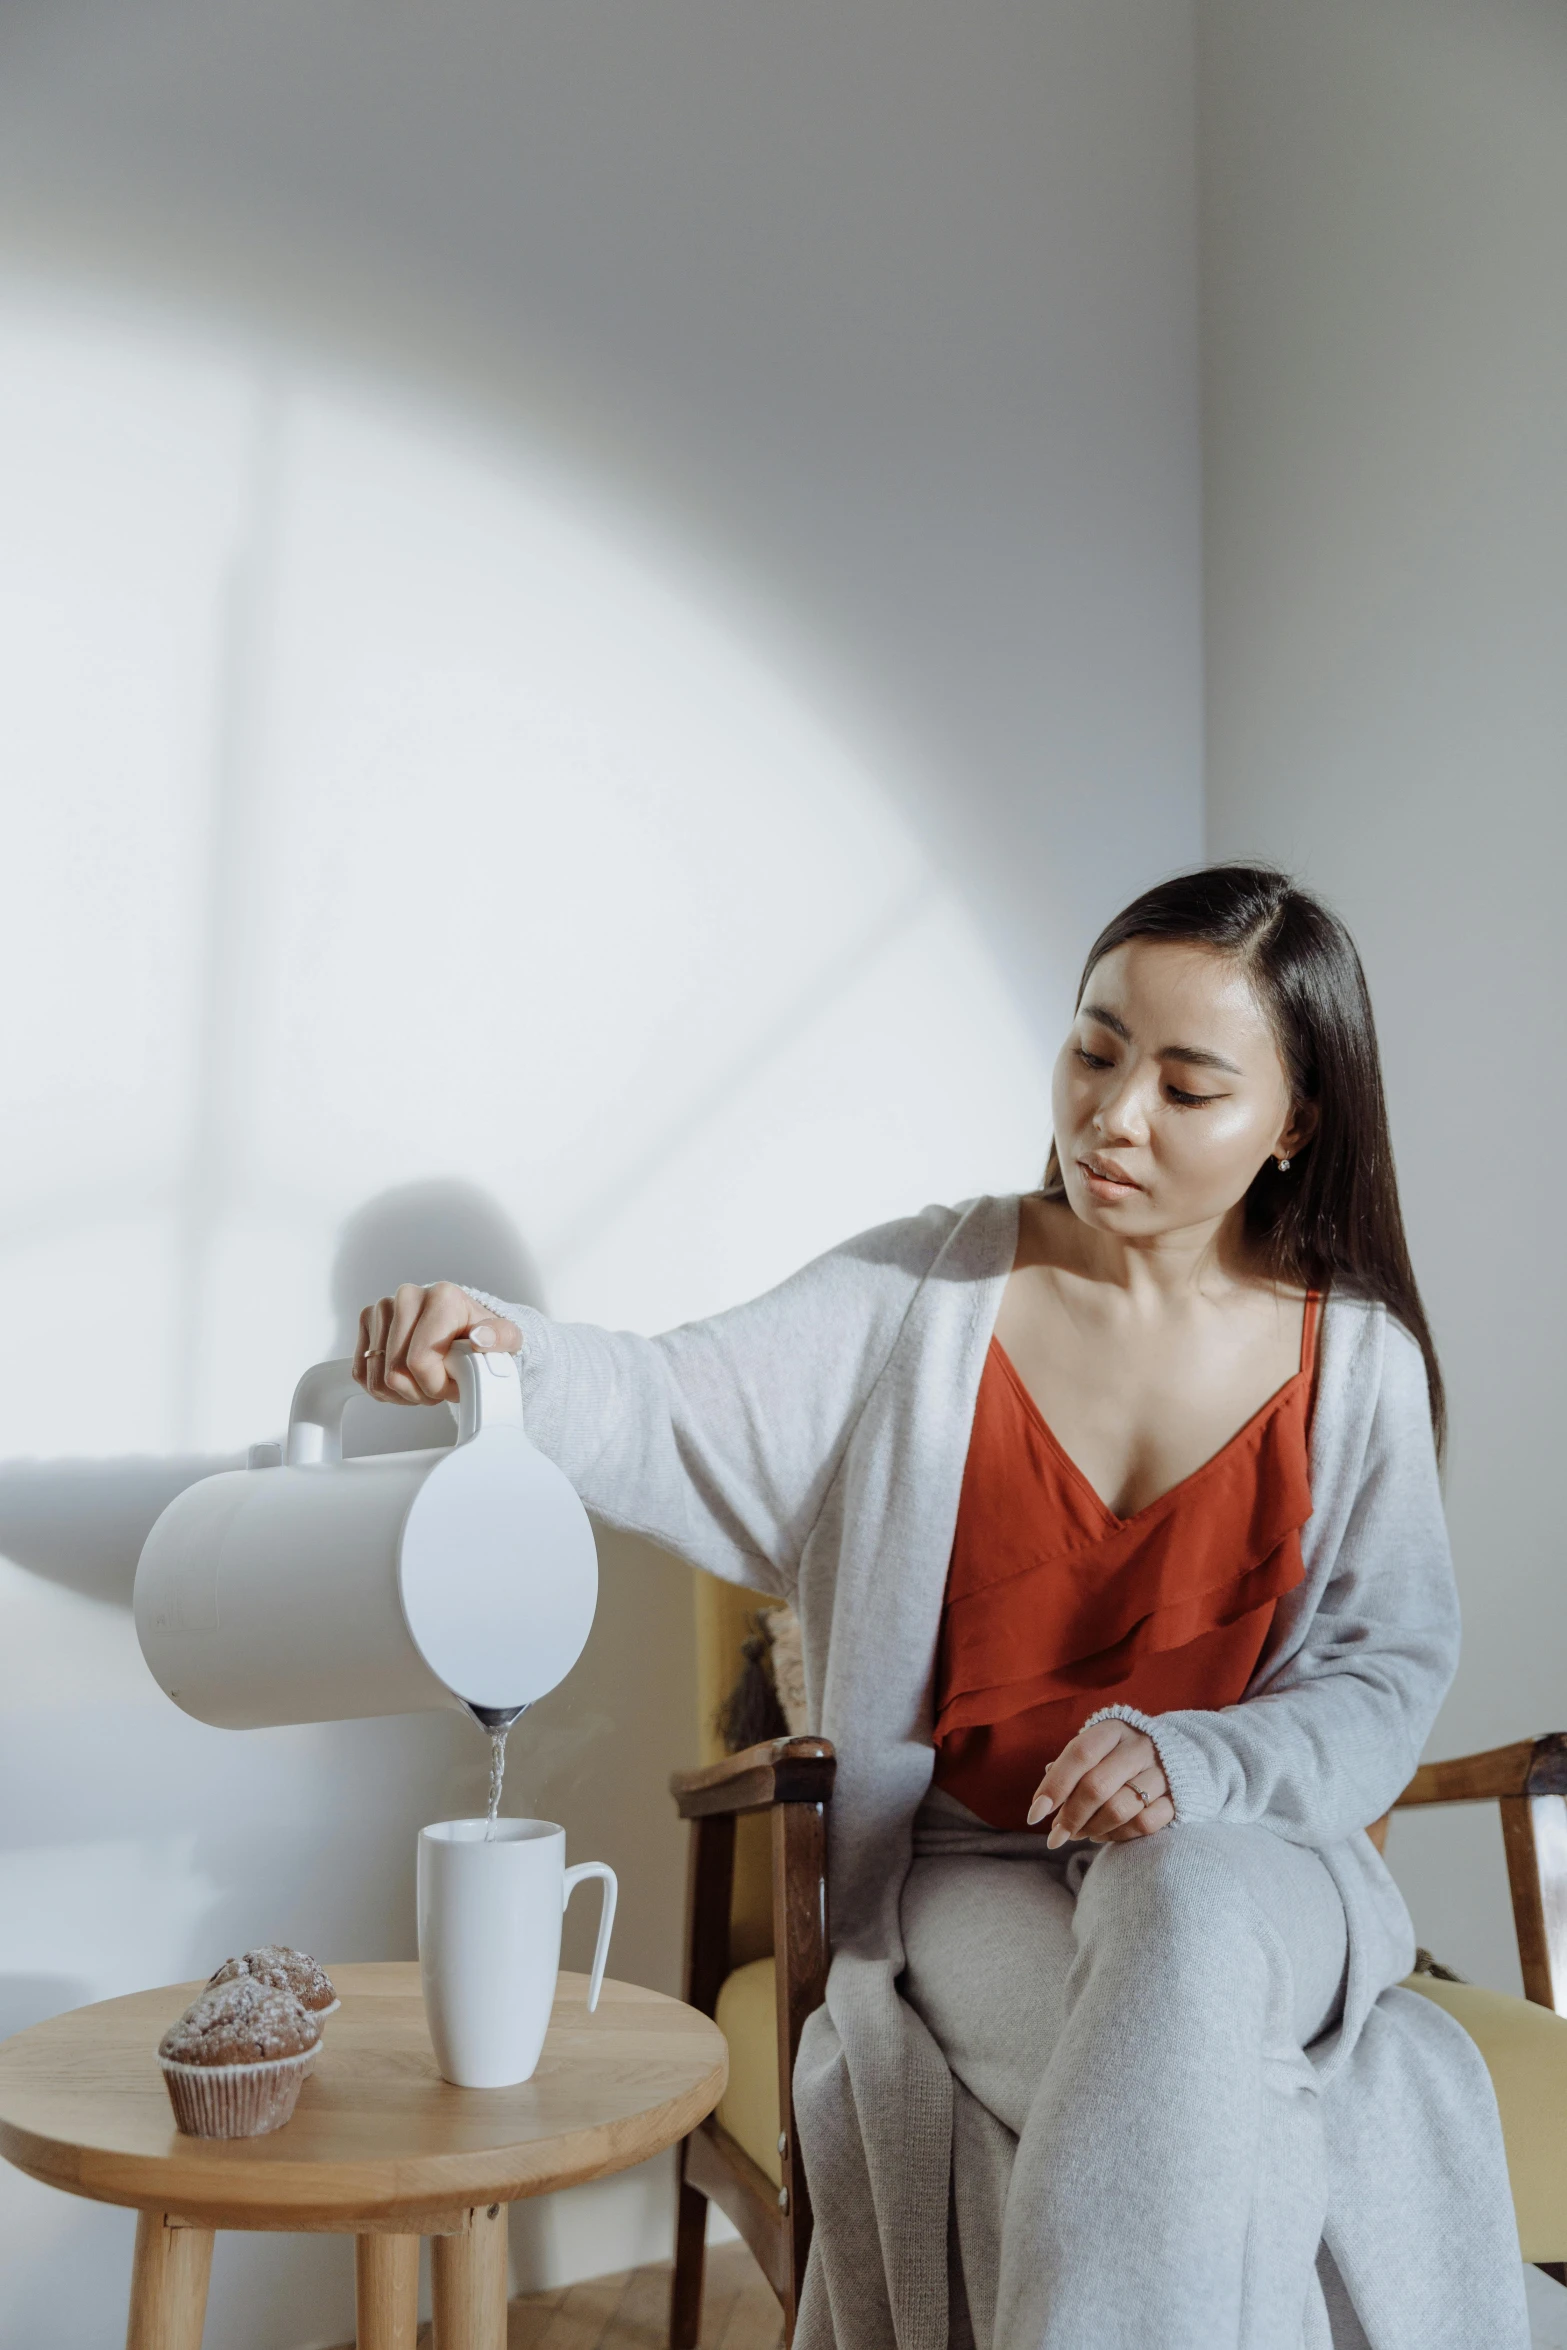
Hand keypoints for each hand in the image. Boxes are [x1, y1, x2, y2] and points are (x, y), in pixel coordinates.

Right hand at [355, 1282, 522, 1406]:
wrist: (463, 1328)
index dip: (436, 1386)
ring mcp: (383, 1308)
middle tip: (440, 1385)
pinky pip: (362, 1373)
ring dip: (403, 1392)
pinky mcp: (367, 1322)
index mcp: (441, 1297)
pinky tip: (407, 1379)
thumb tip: (481, 1338)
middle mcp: (408, 1296)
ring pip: (377, 1378)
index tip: (453, 1384)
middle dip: (420, 1391)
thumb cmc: (481, 1336)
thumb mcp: (506, 1338)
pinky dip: (384, 1388)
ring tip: (425, 1381)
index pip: (420, 1361)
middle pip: (395, 1372)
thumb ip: (501, 1337)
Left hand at [1026, 1719, 1172, 1847]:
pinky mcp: (1178, 1798)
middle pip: (1097, 1786)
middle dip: (1070, 1816)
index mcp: (1114, 1729)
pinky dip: (1118, 1835)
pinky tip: (1102, 1835)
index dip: (1054, 1786)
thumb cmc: (1121, 1753)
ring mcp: (1162, 1773)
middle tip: (1054, 1836)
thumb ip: (1071, 1768)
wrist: (1180, 1753)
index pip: (1079, 1755)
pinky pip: (1144, 1824)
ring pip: (1119, 1809)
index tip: (1034, 1814)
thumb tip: (1044, 1800)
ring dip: (1091, 1828)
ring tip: (1077, 1834)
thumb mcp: (1097, 1747)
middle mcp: (1139, 1747)